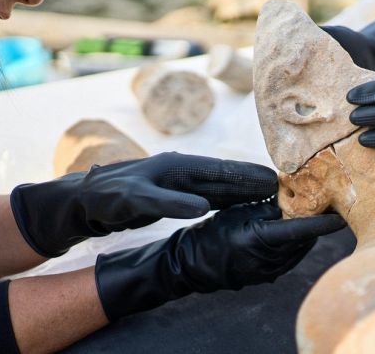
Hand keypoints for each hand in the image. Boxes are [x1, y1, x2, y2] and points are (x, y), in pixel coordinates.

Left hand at [10, 152, 277, 256]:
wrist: (86, 199)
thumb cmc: (109, 197)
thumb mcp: (136, 200)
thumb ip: (169, 202)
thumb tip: (204, 207)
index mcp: (179, 166)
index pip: (223, 171)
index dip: (250, 176)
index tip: (277, 182)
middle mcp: (185, 170)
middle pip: (229, 177)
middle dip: (257, 182)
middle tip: (288, 189)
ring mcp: (183, 180)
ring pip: (223, 186)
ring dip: (247, 192)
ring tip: (273, 198)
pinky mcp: (179, 192)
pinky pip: (213, 195)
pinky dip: (231, 200)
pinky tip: (243, 207)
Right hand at [94, 202, 346, 319]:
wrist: (193, 265)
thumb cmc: (213, 231)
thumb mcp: (238, 210)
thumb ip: (267, 204)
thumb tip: (296, 190)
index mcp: (259, 240)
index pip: (300, 230)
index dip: (323, 222)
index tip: (341, 215)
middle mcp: (268, 260)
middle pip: (305, 240)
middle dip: (317, 223)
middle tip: (328, 204)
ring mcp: (269, 272)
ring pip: (301, 250)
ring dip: (309, 234)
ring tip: (315, 214)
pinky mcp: (268, 277)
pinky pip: (292, 259)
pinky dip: (298, 244)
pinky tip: (298, 231)